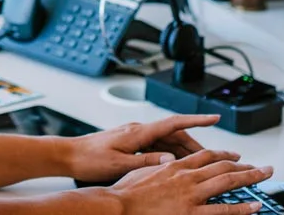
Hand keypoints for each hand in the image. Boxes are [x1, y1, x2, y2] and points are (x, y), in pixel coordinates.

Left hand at [65, 114, 220, 182]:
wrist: (69, 155)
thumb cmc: (89, 159)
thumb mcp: (119, 164)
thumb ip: (145, 162)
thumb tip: (170, 161)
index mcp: (138, 132)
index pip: (173, 123)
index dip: (196, 119)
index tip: (214, 117)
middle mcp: (138, 131)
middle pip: (174, 134)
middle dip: (195, 144)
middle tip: (214, 156)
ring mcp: (135, 136)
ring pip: (166, 142)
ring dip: (183, 151)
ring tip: (200, 164)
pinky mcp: (130, 143)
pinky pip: (156, 147)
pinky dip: (169, 155)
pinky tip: (175, 166)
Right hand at [113, 150, 273, 214]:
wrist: (118, 206)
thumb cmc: (124, 193)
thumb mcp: (140, 171)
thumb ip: (157, 165)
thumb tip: (166, 161)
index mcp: (174, 166)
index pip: (206, 155)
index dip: (224, 154)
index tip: (236, 155)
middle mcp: (186, 176)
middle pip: (222, 165)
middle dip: (245, 165)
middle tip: (262, 168)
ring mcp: (191, 194)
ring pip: (227, 181)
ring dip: (249, 177)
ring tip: (265, 176)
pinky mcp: (191, 212)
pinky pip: (222, 209)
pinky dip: (241, 208)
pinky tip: (255, 206)